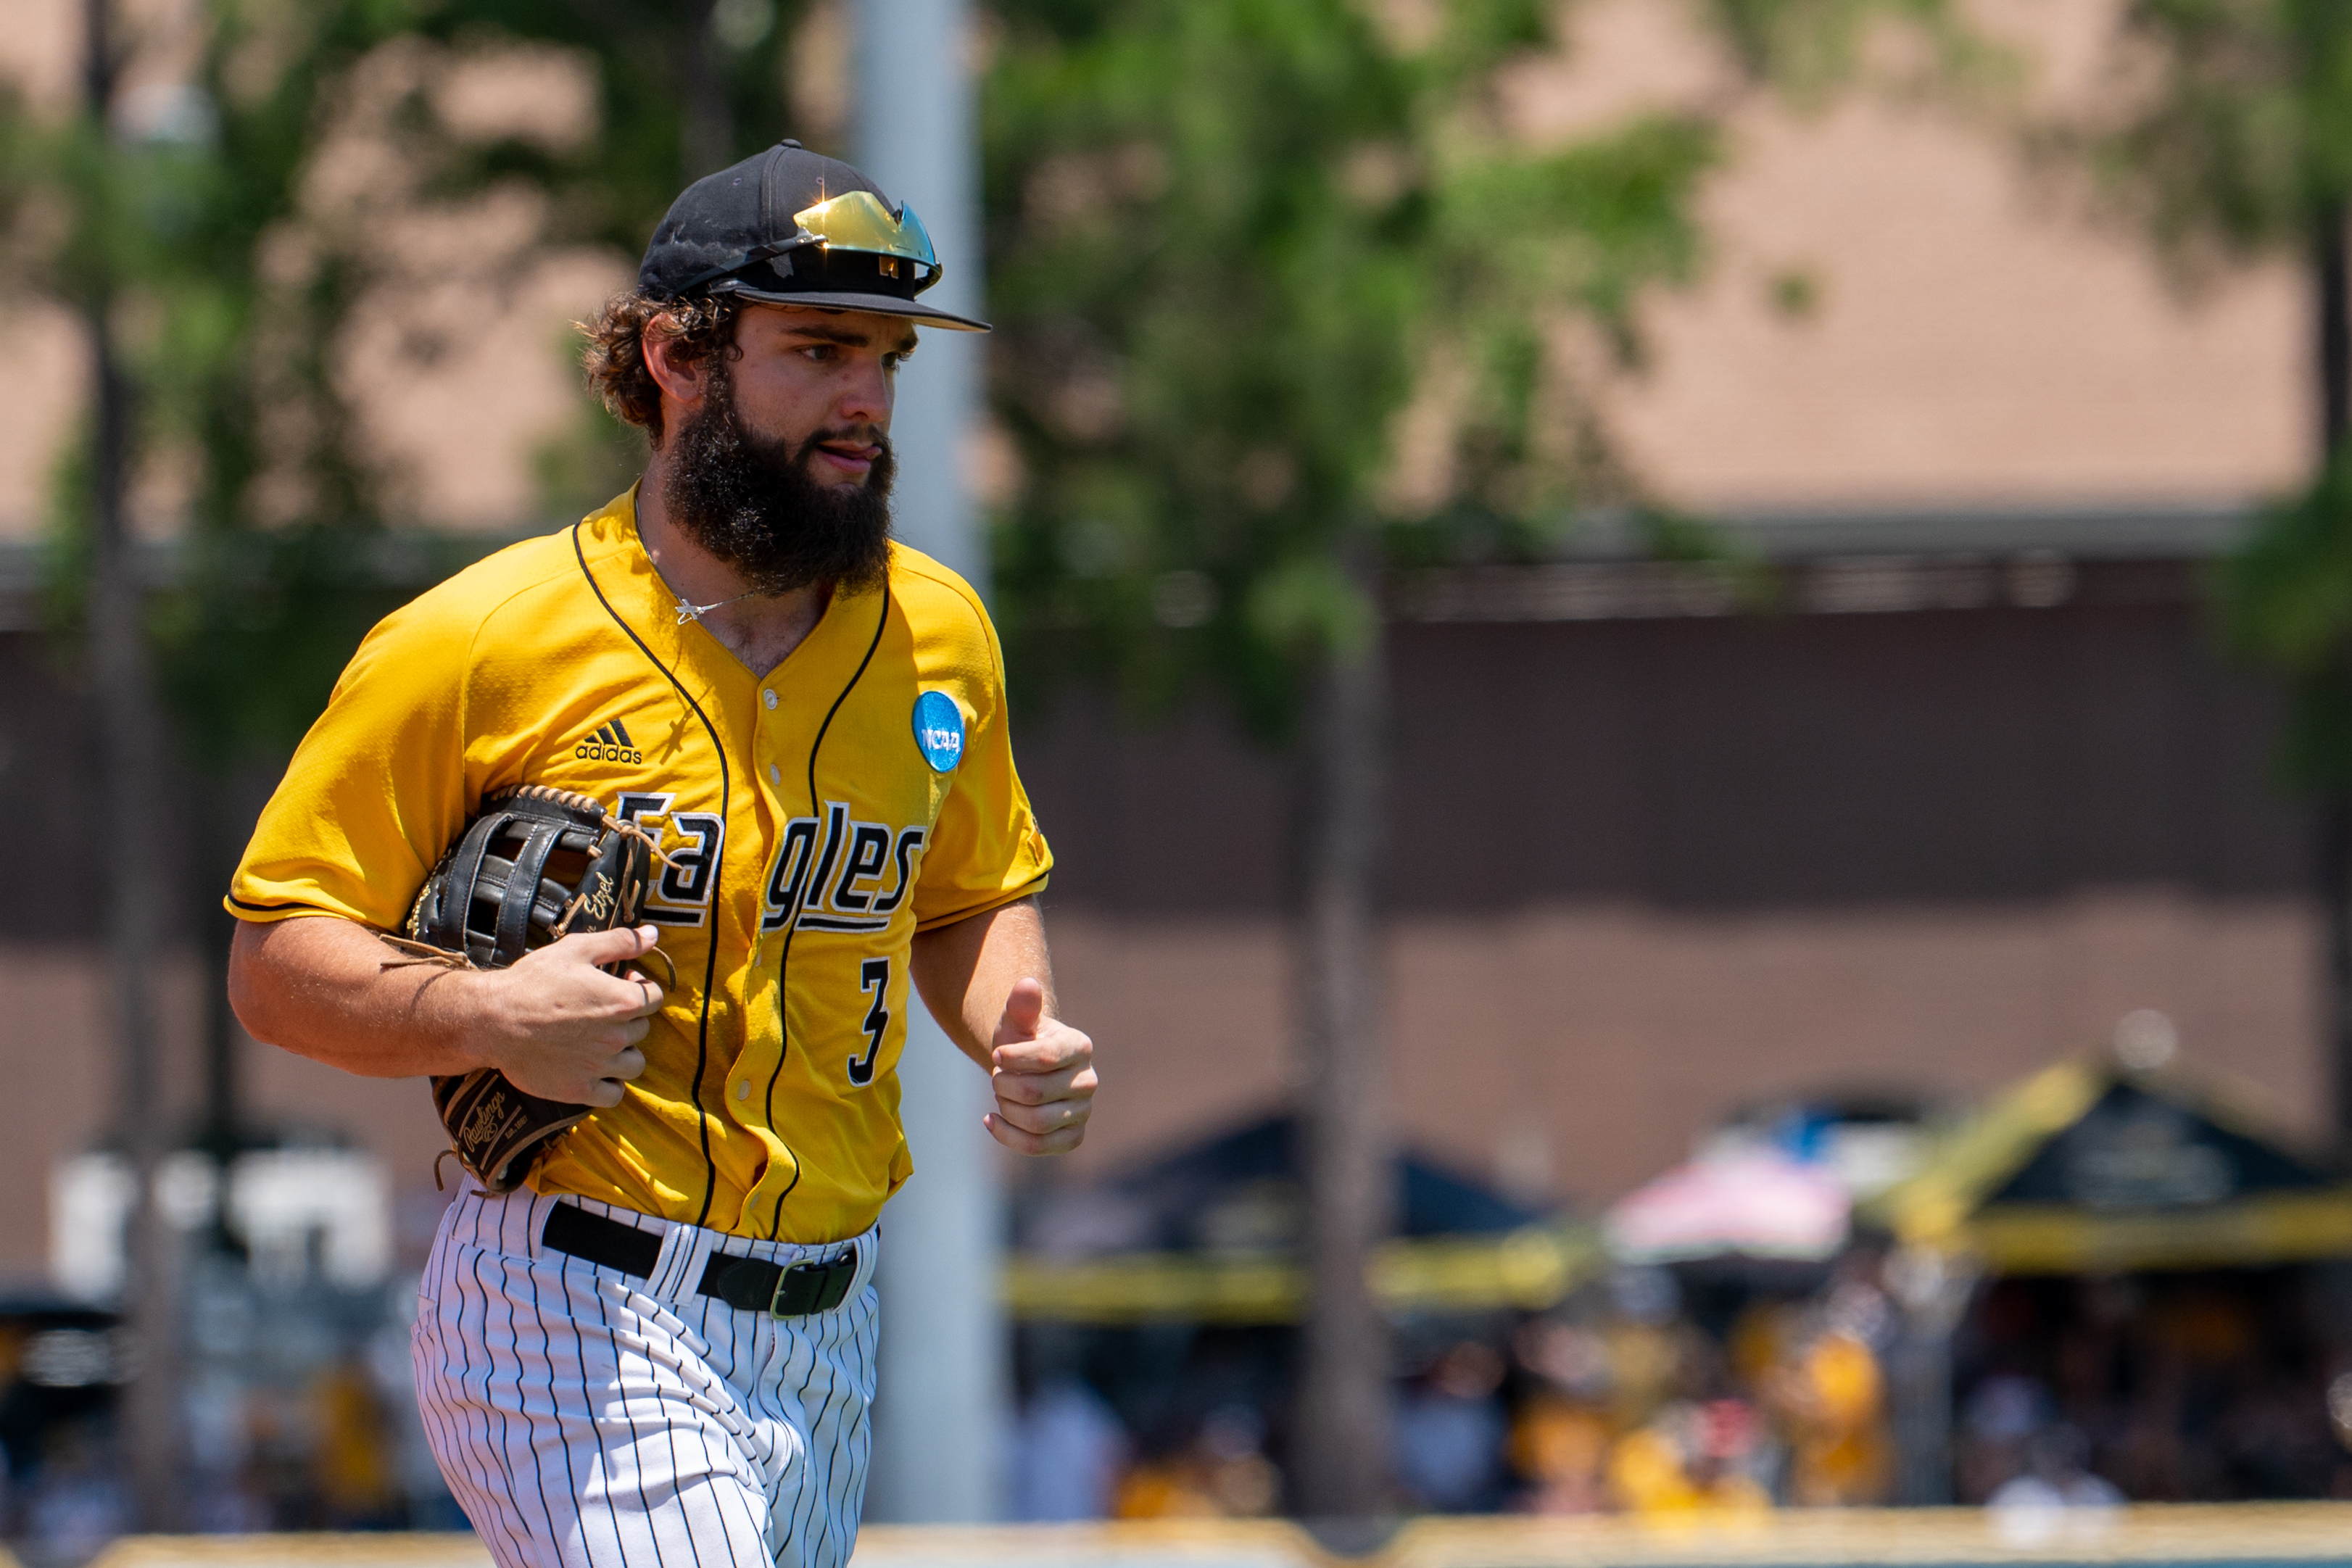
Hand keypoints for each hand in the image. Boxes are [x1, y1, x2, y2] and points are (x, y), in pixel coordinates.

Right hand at [470, 925, 664, 1106]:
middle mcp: (617, 1037)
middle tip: (601, 1012)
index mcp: (622, 1001)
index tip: (621, 984)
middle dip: (628, 1019)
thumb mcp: (576, 949)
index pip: (655, 997)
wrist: (492, 1020)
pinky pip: (614, 1094)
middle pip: (643, 1029)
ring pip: (634, 1064)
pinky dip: (610, 1085)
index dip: (641, 988)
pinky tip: (595, 1071)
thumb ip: (620, 942)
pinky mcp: (580, 1089)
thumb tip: (653, 934)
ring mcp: (600, 1067)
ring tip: (600, 1042)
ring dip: (624, 1053)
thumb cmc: (533, 982)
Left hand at [984, 977, 1095, 1154]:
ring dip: (1006, 1109)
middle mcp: (1088, 1081)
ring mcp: (1083, 1112)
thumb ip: (1021, 1005)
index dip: (1013, 1059)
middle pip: (1035, 1093)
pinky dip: (1007, 1136)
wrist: (1025, 1069)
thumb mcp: (1016, 1020)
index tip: (996, 1056)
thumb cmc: (1021, 1040)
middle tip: (998, 1077)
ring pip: (1036, 1123)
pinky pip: (1037, 1146)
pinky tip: (991, 1120)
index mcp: (1080, 1046)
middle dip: (1004, 1086)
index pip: (1046, 1058)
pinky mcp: (1072, 1137)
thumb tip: (1027, 984)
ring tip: (1001, 1096)